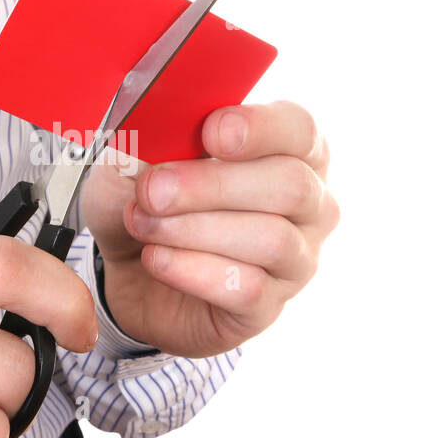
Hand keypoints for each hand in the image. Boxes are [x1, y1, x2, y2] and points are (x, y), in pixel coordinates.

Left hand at [81, 101, 338, 357]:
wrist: (127, 268)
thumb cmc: (149, 198)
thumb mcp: (137, 158)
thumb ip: (153, 139)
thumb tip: (159, 132)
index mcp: (290, 148)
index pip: (300, 129)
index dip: (259, 128)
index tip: (210, 133)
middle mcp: (310, 204)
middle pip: (290, 185)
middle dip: (212, 185)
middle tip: (153, 190)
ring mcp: (296, 260)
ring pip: (272, 239)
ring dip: (195, 229)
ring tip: (143, 224)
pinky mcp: (267, 309)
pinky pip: (247, 288)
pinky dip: (193, 270)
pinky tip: (156, 259)